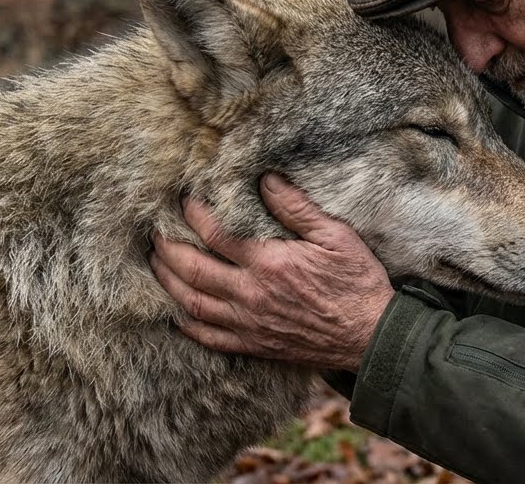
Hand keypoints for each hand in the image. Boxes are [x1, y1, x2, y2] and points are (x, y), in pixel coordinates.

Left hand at [150, 173, 394, 371]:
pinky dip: (186, 324)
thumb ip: (297, 208)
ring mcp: (248, 323)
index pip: (215, 234)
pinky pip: (208, 337)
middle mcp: (250, 294)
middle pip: (190, 269)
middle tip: (155, 231)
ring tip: (157, 263)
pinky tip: (177, 312)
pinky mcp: (253, 344)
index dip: (193, 214)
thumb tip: (266, 180)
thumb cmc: (356, 282)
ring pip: (191, 303)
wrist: (369, 335)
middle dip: (166, 247)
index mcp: (268, 262)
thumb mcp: (335, 236)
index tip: (184, 200)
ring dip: (167, 281)